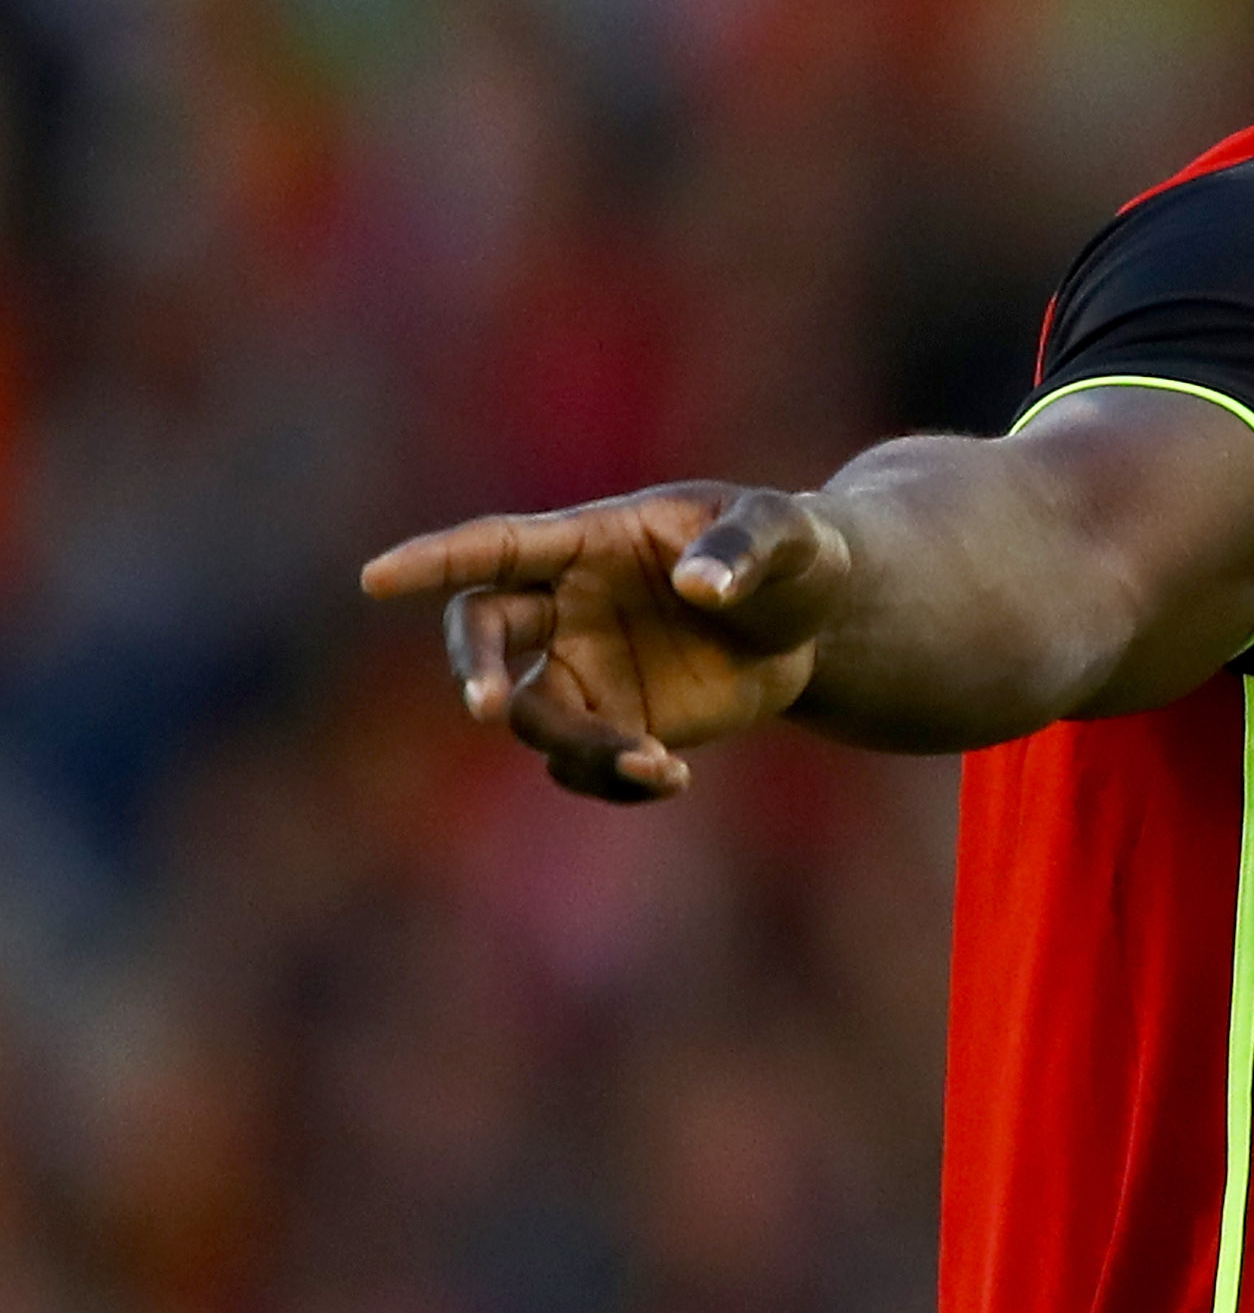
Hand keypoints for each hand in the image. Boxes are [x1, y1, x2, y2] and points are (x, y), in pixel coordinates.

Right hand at [359, 485, 853, 798]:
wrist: (818, 621)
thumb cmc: (796, 554)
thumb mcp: (791, 533)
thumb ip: (747, 548)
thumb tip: (702, 587)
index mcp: (590, 540)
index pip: (497, 546)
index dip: (435, 560)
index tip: (375, 580)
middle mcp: (567, 605)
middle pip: (485, 630)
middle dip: (477, 666)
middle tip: (486, 705)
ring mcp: (584, 668)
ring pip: (536, 715)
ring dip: (574, 745)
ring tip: (652, 763)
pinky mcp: (615, 722)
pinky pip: (582, 762)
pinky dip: (613, 779)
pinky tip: (671, 779)